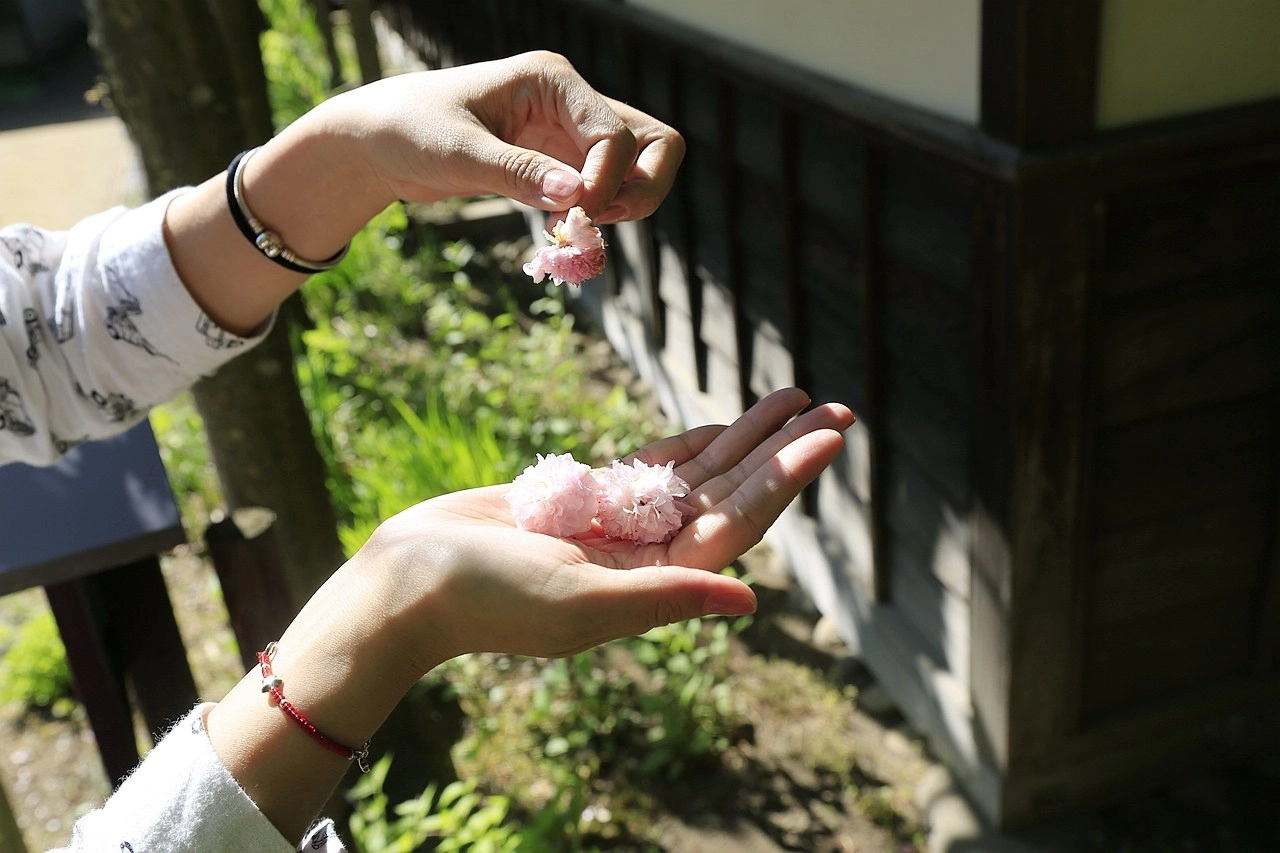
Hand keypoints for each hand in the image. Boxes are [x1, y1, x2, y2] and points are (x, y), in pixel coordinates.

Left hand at [315, 50, 684, 222]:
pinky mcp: (560, 165)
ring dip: (626, 206)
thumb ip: (516, 173)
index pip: (615, 134)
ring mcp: (570, 134)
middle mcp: (573, 103)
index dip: (605, 182)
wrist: (379, 143)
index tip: (572, 215)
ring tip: (579, 233)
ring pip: (639, 168)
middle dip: (640, 189)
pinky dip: (599, 218)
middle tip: (599, 222)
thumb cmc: (410, 131)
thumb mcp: (459, 153)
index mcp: (553, 80)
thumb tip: (573, 197)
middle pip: (654, 142)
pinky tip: (562, 234)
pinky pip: (606, 191)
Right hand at [354, 388, 852, 672]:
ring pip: (694, 474)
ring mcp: (614, 529)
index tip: (827, 437)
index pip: (737, 524)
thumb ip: (666, 595)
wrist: (408, 583)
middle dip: (779, 450)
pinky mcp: (580, 504)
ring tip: (789, 398)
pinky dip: (685, 445)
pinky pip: (647, 468)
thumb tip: (750, 600)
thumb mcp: (580, 600)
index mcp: (652, 584)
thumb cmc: (486, 596)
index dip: (785, 479)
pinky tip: (719, 426)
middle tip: (834, 406)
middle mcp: (643, 558)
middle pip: (729, 493)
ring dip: (741, 438)